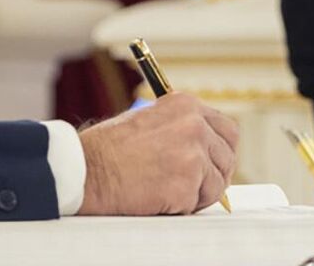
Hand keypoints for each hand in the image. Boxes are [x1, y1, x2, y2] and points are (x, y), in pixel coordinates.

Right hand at [75, 92, 239, 214]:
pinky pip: (197, 203)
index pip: (227, 130)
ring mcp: (192, 155)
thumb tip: (204, 148)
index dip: (220, 151)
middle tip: (196, 186)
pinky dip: (181, 207)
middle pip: (228, 158)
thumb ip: (180, 128)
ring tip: (168, 192)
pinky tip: (158, 198)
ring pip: (217, 184)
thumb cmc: (107, 149)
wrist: (86, 169)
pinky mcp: (186, 184)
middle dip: (215, 175)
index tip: (212, 163)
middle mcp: (194, 126)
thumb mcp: (149, 120)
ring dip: (197, 194)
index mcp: (186, 106)